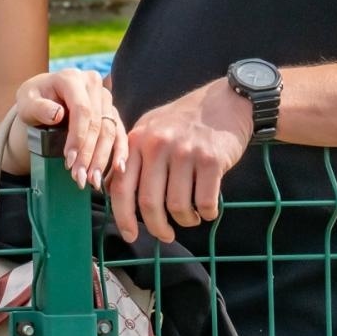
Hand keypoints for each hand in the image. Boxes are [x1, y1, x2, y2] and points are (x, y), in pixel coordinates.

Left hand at [8, 69, 126, 190]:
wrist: (43, 96)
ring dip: (102, 158)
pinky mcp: (111, 110)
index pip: (82, 110)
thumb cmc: (34, 100)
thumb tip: (58, 114)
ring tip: (92, 181)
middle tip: (79, 178)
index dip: (78, 137)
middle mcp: (92, 83)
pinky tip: (118, 168)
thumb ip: (38, 107)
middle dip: (89, 154)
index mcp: (71, 78)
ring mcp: (104, 96)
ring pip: (110, 130)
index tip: (69, 161)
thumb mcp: (27, 102)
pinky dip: (120, 151)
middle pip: (98, 123)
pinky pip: (119, 132)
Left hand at [108, 79, 252, 243]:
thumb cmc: (184, 120)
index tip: (130, 235)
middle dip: (157, 227)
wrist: (225, 100)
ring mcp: (185, 152)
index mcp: (138, 140)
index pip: (121, 186)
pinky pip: (204, 202)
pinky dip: (206, 213)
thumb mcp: (150, 128)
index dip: (123, 216)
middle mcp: (158, 145)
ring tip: (190, 216)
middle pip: (149, 203)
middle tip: (166, 235)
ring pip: (177, 206)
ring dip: (185, 220)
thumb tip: (111, 189)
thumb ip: (132, 155)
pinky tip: (207, 209)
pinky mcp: (212, 160)